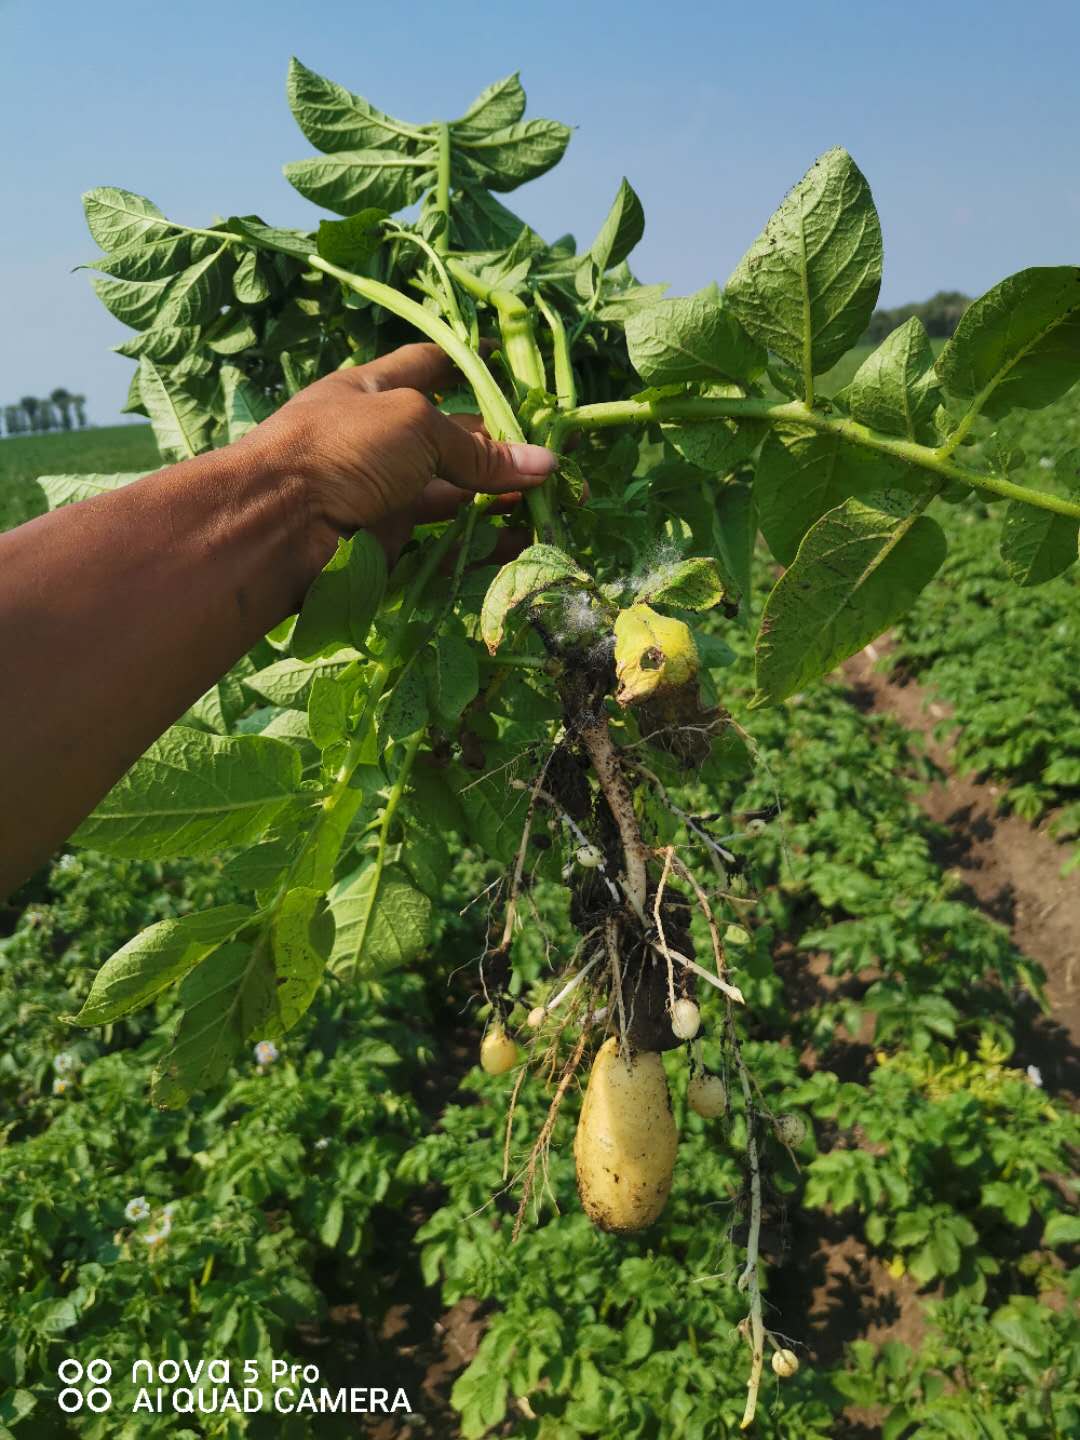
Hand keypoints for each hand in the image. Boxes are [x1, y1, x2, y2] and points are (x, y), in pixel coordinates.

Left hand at [238, 342, 557, 586]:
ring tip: (553, 501)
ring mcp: (385, 492)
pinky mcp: (390, 541)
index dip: (471, 362)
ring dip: (503, 496)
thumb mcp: (414, 426)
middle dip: (505, 445)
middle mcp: (382, 439)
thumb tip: (544, 464)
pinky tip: (520, 540)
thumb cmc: (339, 446)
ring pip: (456, 492)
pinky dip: (483, 541)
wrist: (276, 524)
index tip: (513, 364)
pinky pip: (445, 540)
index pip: (431, 366)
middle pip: (455, 437)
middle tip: (560, 455)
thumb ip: (478, 451)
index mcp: (376, 391)